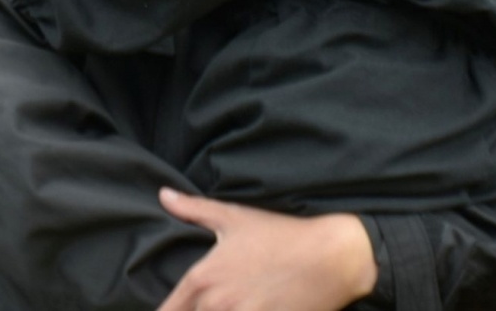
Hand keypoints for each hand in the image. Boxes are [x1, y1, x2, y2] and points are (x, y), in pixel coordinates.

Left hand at [156, 188, 376, 310]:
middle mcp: (218, 305)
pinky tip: (255, 309)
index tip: (172, 309)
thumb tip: (164, 195)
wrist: (331, 256)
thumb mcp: (233, 217)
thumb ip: (193, 209)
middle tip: (211, 304)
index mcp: (203, 279)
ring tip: (233, 305)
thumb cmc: (280, 234)